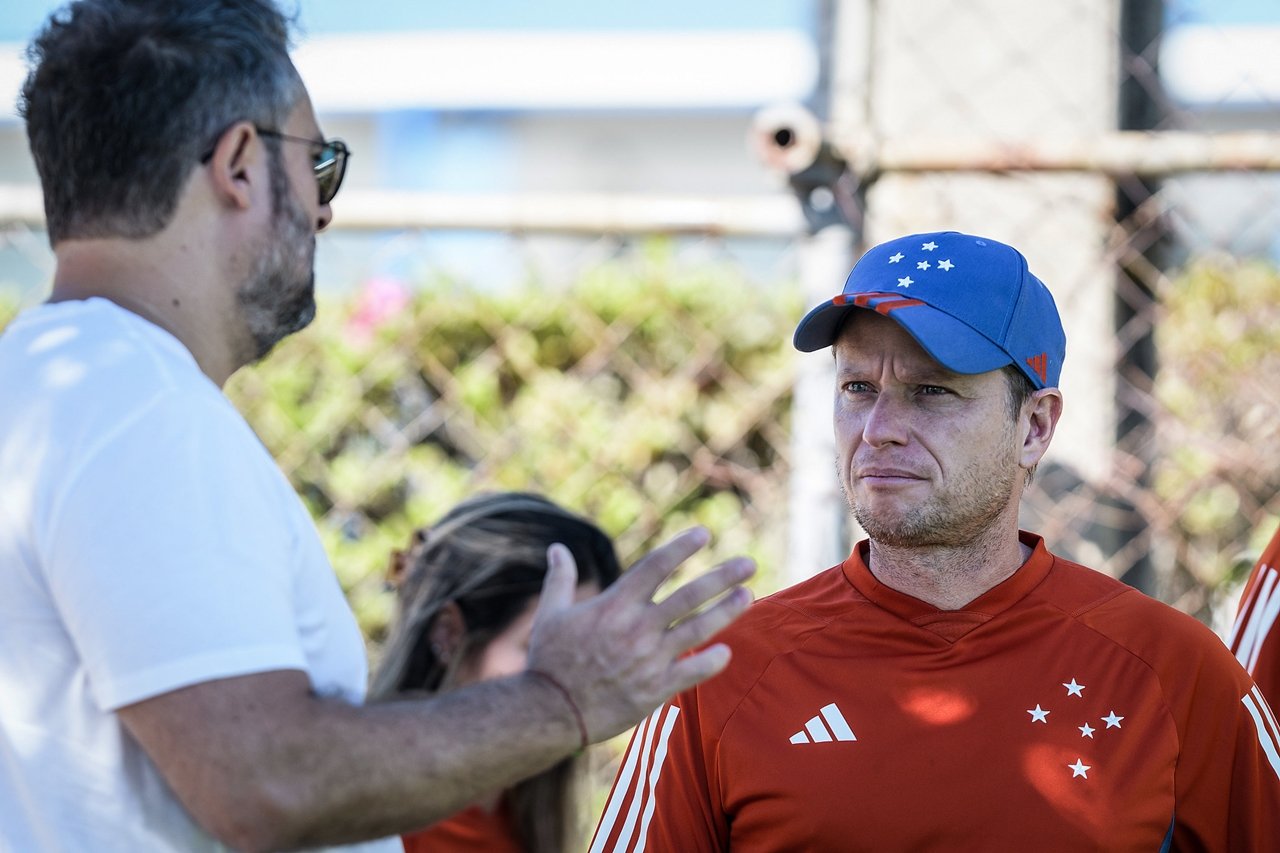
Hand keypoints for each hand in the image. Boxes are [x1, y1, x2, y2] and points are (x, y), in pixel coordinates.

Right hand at [526, 527, 754, 741]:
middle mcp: (638, 627)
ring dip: (726, 611)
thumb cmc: (548, 661)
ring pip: (699, 629)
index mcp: (615, 605)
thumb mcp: (550, 614)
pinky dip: (712, 662)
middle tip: (749, 564)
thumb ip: (560, 579)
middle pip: (689, 595)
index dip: (681, 548)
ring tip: (748, 596)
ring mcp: (650, 658)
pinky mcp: (656, 688)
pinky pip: (693, 672)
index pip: (656, 566)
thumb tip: (557, 548)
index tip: (703, 534)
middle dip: (722, 577)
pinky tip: (726, 651)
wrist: (551, 711)